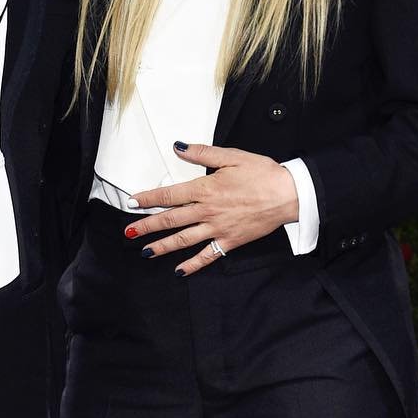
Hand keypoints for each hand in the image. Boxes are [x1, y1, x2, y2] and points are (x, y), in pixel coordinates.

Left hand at [127, 143, 299, 275]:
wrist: (288, 194)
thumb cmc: (263, 173)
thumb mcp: (232, 156)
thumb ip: (202, 153)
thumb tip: (178, 146)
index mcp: (205, 188)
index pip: (169, 195)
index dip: (148, 198)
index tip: (132, 202)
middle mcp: (207, 211)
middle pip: (171, 220)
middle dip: (147, 226)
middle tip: (129, 232)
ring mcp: (217, 228)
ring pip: (183, 240)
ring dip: (162, 246)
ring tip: (145, 251)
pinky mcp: (229, 241)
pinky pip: (207, 255)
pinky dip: (192, 265)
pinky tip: (179, 271)